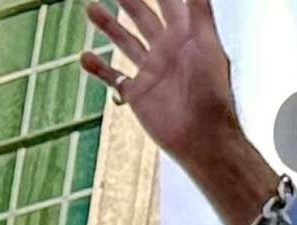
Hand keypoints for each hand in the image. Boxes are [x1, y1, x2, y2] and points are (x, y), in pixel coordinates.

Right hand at [83, 0, 279, 224]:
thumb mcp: (207, 45)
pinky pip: (114, 77)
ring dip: (108, 26)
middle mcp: (167, 51)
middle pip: (143, 17)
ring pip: (125, 42)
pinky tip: (84, 57)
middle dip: (128, 0)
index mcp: (185, 37)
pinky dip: (98, 68)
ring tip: (91, 8)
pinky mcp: (139, 95)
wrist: (204, 139)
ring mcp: (152, 72)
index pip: (168, 2)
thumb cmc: (212, 93)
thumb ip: (199, 11)